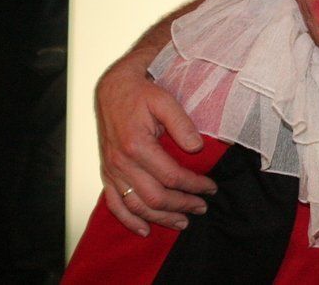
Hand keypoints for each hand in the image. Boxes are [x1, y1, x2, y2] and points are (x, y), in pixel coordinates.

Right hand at [96, 56, 216, 234]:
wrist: (114, 88)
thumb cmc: (142, 93)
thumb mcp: (165, 100)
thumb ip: (181, 123)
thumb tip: (196, 147)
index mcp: (137, 145)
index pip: (171, 176)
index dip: (194, 185)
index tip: (211, 188)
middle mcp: (121, 162)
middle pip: (155, 197)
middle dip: (182, 205)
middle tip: (202, 208)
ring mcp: (111, 170)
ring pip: (136, 205)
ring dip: (160, 218)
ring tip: (182, 223)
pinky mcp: (107, 172)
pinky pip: (114, 203)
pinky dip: (128, 220)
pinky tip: (144, 230)